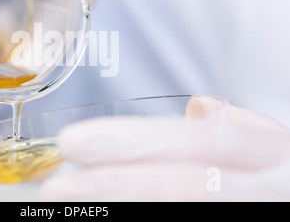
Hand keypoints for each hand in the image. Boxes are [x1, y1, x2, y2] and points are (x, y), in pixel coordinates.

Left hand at [40, 97, 289, 201]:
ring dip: (119, 207)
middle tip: (57, 186)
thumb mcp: (278, 147)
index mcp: (273, 154)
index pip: (199, 141)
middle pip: (187, 185)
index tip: (74, 142)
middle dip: (115, 185)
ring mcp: (261, 213)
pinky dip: (137, 217)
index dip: (134, 142)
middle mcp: (271, 190)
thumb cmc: (283, 174)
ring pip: (186, 208)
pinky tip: (105, 212)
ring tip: (70, 204)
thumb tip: (201, 115)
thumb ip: (243, 132)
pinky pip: (187, 220)